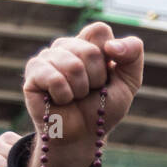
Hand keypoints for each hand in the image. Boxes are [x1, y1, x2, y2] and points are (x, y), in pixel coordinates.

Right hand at [21, 21, 143, 166]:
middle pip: (90, 50)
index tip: (108, 75)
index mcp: (86, 43)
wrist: (83, 136)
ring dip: (81, 90)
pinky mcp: (33, 73)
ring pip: (73, 65)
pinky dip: (64, 95)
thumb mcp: (129, 81)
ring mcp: (47, 57)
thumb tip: (112, 45)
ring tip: (75, 97)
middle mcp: (65, 46)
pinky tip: (60, 100)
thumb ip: (133, 54)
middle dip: (97, 79)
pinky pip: (54, 78)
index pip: (100, 30)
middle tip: (89, 91)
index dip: (110, 56)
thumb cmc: (102, 109)